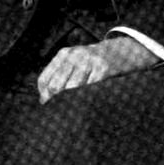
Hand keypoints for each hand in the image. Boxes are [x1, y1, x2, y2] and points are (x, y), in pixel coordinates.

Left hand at [37, 36, 159, 104]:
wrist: (120, 51)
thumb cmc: (91, 62)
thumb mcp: (74, 61)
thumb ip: (59, 76)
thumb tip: (43, 99)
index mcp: (64, 54)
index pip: (45, 78)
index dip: (44, 95)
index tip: (47, 105)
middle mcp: (74, 55)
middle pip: (57, 85)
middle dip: (56, 101)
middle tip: (59, 113)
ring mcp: (89, 61)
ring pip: (73, 88)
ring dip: (71, 102)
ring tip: (71, 112)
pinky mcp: (102, 68)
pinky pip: (90, 88)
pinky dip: (86, 99)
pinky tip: (86, 104)